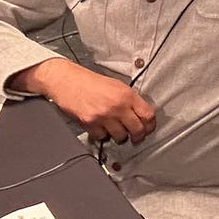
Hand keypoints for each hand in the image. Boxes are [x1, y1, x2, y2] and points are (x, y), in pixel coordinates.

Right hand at [12, 58, 156, 142]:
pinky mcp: (90, 124)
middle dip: (138, 136)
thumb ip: (130, 100)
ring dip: (120, 137)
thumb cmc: (90, 82)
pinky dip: (103, 136)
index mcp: (127, 94)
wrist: (67, 81)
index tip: (148, 129)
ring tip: (116, 131)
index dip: (150, 125)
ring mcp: (104, 116)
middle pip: (137, 130)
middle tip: (136, 137)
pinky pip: (103, 137)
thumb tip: (141, 115)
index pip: (148, 115)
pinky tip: (101, 128)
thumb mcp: (116, 86)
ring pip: (121, 137)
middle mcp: (117, 106)